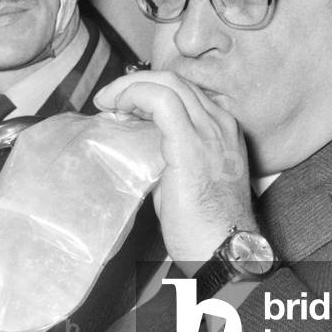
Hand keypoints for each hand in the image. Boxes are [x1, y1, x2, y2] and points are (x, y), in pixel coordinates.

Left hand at [94, 71, 255, 270]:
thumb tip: (140, 145)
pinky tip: (117, 107)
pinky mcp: (190, 142)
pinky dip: (134, 95)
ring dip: (131, 86)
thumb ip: (169, 154)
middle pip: (175, 80)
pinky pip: (160, 100)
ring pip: (167, 82)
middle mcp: (220, 122)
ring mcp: (209, 130)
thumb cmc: (205, 226)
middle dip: (136, 82)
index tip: (124, 104)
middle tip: (109, 99)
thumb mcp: (187, 177)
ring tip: (108, 101)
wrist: (224, 252)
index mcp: (222, 129)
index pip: (184, 91)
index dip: (150, 89)